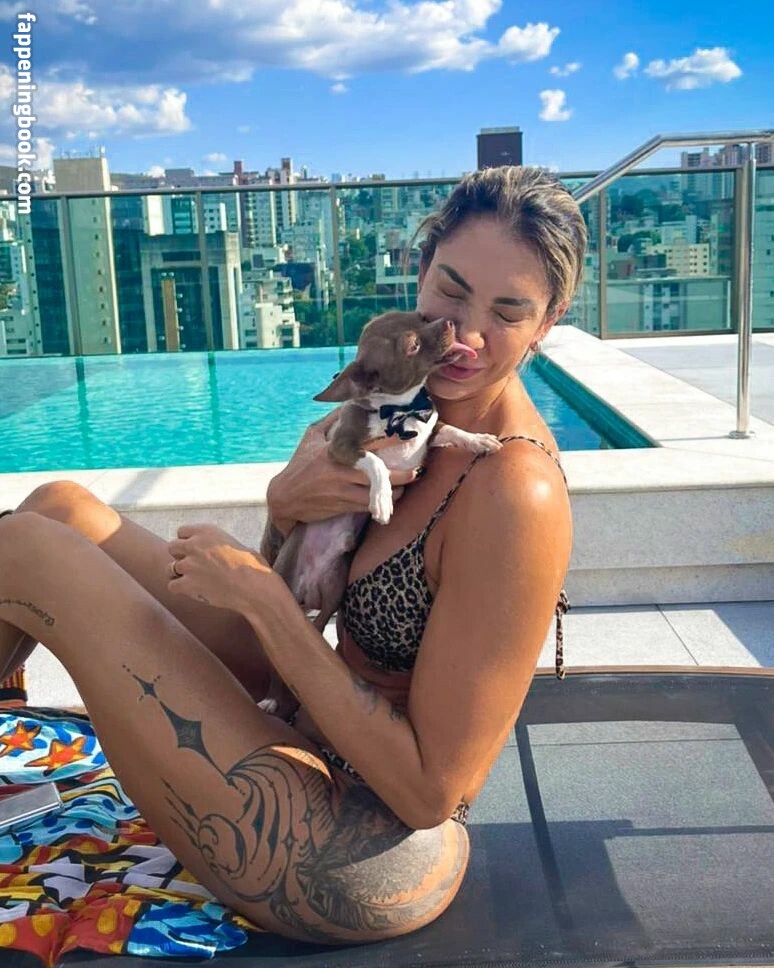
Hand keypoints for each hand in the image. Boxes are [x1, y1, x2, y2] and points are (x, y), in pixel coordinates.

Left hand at [167, 523, 281, 612]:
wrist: (254, 587)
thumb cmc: (253, 567)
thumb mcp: (236, 544)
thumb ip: (218, 544)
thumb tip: (215, 551)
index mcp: (206, 531)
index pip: (182, 532)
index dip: (188, 542)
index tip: (195, 551)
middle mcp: (194, 544)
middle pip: (172, 547)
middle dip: (180, 556)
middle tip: (193, 566)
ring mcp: (189, 564)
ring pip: (170, 568)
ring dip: (180, 574)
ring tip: (195, 581)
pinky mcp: (187, 584)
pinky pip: (172, 586)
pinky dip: (180, 590)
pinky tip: (194, 591)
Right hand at [267, 407, 419, 533]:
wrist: (284, 498)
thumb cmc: (299, 465)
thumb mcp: (311, 437)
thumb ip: (331, 421)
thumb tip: (348, 403)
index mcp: (334, 450)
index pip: (366, 443)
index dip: (389, 441)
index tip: (407, 437)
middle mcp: (340, 470)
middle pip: (378, 474)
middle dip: (401, 475)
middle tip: (416, 472)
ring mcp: (342, 490)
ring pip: (376, 493)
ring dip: (395, 493)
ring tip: (405, 488)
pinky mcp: (342, 506)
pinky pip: (368, 506)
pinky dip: (381, 504)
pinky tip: (389, 501)